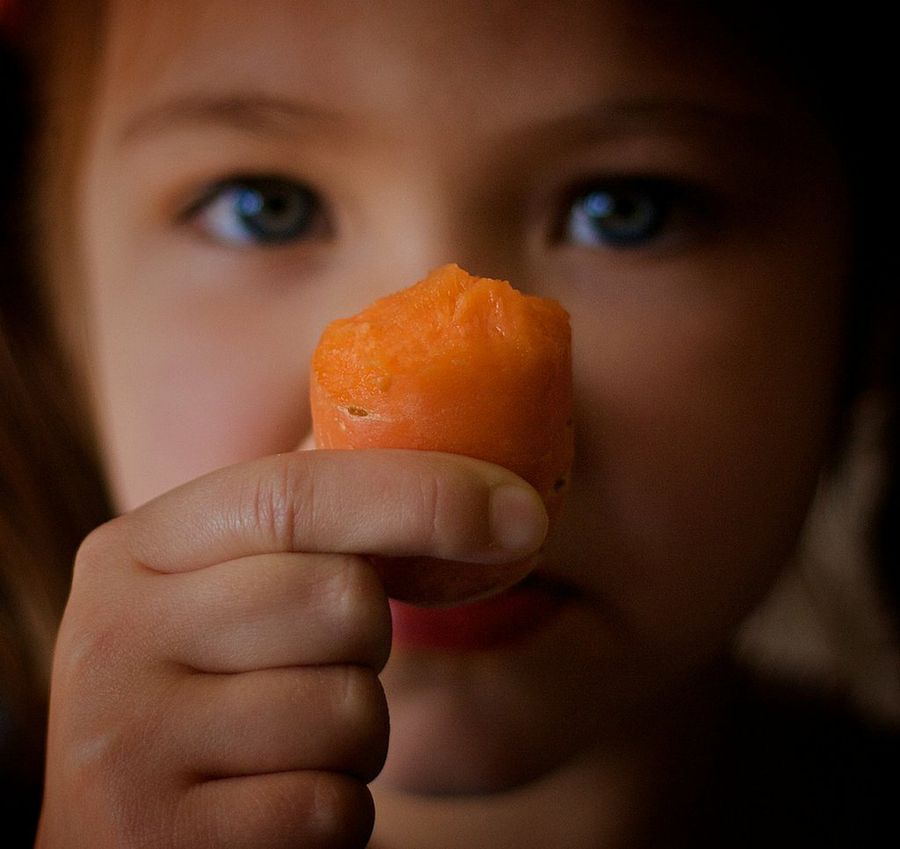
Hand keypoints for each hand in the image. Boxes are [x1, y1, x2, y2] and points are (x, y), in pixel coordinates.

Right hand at [36, 449, 546, 847]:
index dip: (424, 493)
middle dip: (370, 642)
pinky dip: (334, 810)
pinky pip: (330, 809)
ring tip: (289, 743)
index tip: (522, 511)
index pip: (297, 491)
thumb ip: (312, 528)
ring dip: (357, 738)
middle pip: (341, 601)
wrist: (127, 829)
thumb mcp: (233, 590)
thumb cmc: (213, 688)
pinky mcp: (159, 841)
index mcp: (137, 549)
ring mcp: (124, 743)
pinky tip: (273, 803)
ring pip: (349, 710)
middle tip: (320, 663)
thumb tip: (486, 487)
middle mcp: (111, 633)